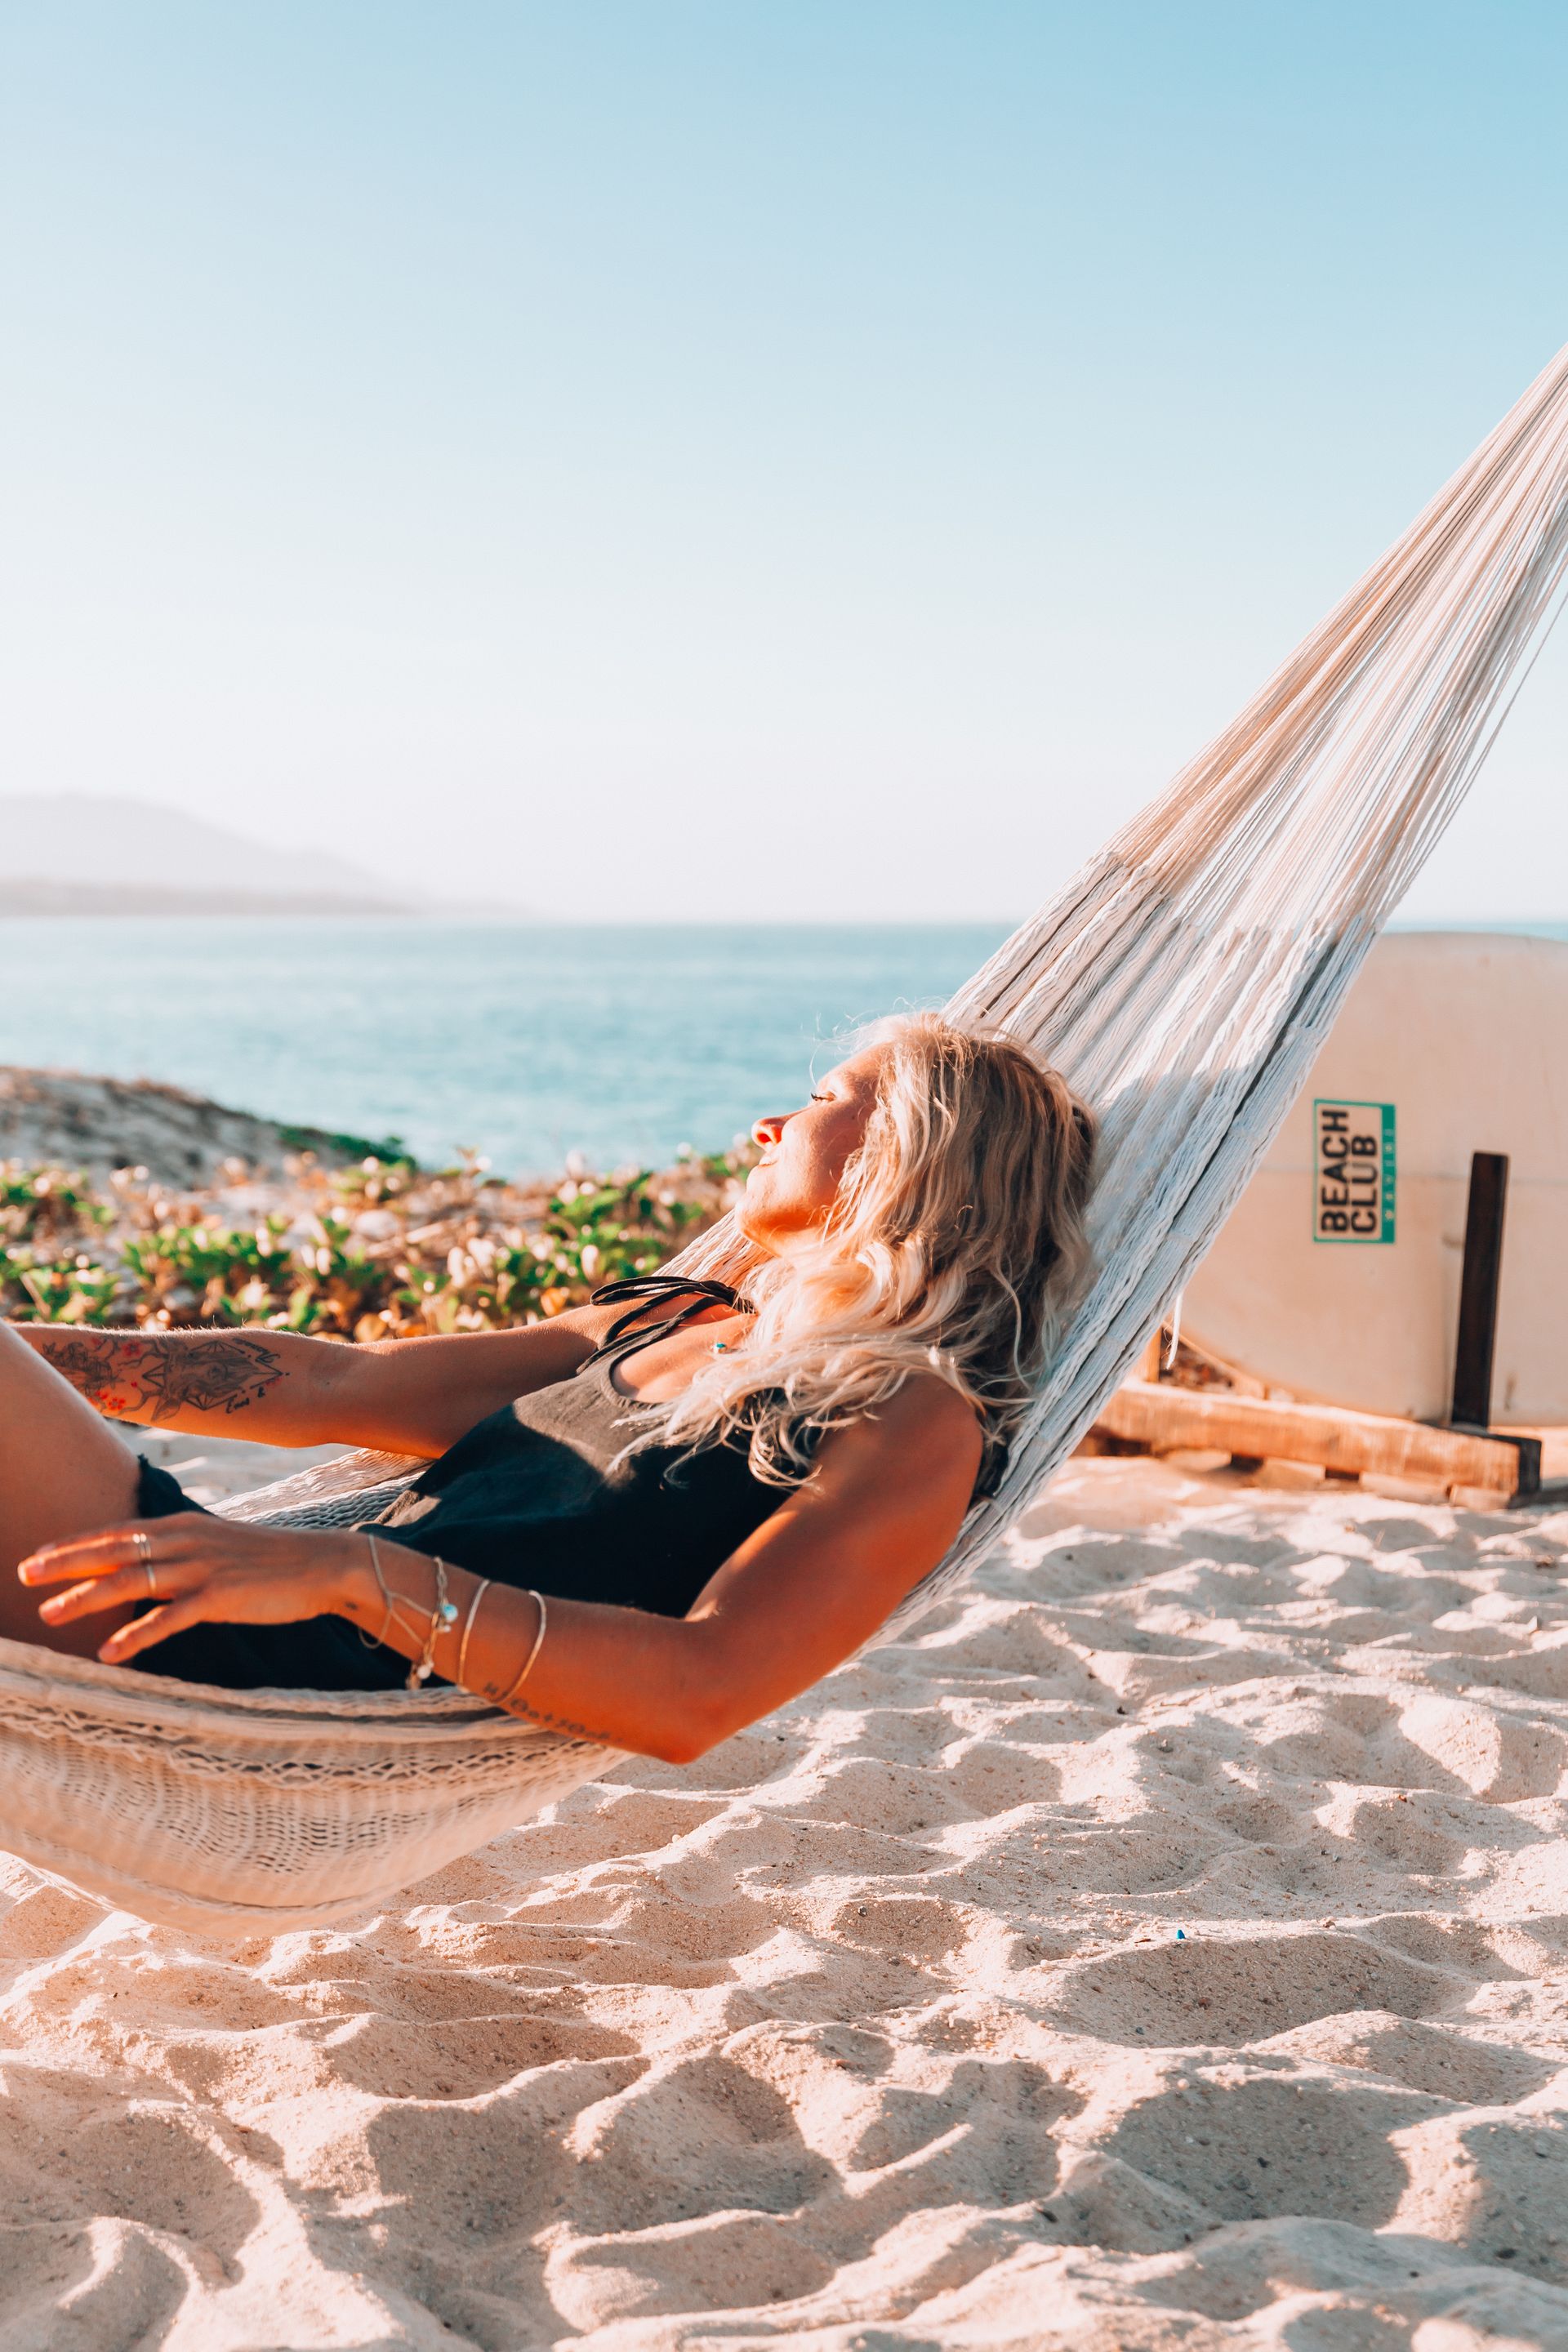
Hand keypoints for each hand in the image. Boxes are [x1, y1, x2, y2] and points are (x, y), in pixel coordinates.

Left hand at [17, 1515, 371, 1666]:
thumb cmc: (270, 1560)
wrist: (323, 1564)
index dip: (75, 1544)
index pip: (117, 1533)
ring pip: (131, 1581)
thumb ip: (182, 1551)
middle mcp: (188, 1540)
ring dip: (86, 1598)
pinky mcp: (221, 1597)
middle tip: (25, 1576)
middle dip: (65, 1564)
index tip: (37, 1557)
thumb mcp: (219, 1545)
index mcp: (185, 1526)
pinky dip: (135, 1635)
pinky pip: (168, 1618)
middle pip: (114, 1552)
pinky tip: (110, 1652)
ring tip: (50, 1614)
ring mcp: (203, 1567)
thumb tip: (146, 1567)